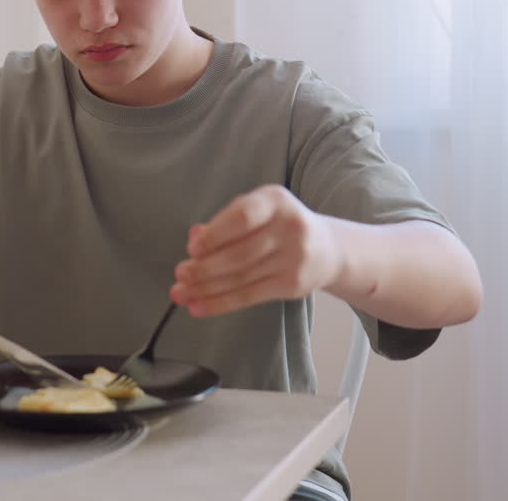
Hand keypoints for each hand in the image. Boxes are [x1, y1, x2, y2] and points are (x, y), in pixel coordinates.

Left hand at [170, 185, 345, 316]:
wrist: (327, 248)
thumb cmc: (278, 225)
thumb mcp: (256, 211)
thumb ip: (225, 222)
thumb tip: (194, 237)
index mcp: (275, 200)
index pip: (242, 217)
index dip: (215, 235)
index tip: (192, 249)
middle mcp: (290, 227)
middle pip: (239, 253)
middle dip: (204, 268)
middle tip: (180, 275)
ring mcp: (294, 258)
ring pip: (241, 278)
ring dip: (206, 289)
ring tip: (181, 294)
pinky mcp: (293, 285)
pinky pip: (249, 296)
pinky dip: (220, 303)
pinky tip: (199, 307)